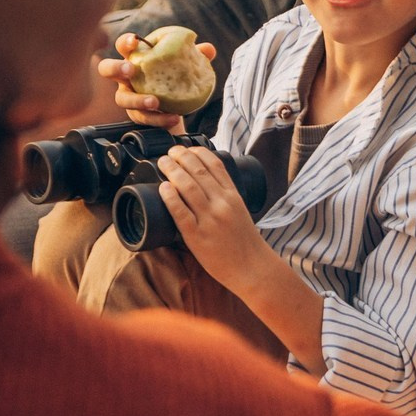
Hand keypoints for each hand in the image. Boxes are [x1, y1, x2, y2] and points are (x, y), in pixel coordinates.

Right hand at [100, 33, 215, 129]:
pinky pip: (143, 118)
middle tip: (131, 70)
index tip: (134, 41)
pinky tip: (172, 117)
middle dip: (115, 67)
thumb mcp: (187, 65)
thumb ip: (197, 55)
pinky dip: (158, 119)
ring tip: (155, 101)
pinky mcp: (137, 115)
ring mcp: (129, 97)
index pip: (123, 46)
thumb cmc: (176, 77)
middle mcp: (126, 77)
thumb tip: (208, 49)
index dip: (125, 42)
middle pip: (106, 69)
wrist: (177, 107)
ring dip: (137, 99)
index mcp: (136, 58)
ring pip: (122, 99)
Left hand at [154, 145, 264, 293]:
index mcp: (233, 196)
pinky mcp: (197, 236)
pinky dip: (170, 197)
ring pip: (188, 188)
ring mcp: (209, 219)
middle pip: (198, 172)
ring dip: (172, 171)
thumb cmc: (244, 242)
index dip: (198, 152)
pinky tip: (163, 188)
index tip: (187, 148)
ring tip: (163, 163)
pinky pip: (180, 212)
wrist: (252, 268)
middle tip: (170, 152)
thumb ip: (224, 197)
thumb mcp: (240, 211)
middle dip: (181, 157)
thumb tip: (204, 184)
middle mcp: (222, 204)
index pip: (215, 165)